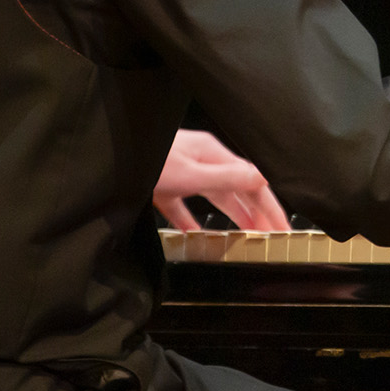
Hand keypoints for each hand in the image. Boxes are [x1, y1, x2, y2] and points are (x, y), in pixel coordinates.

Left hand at [153, 129, 289, 231]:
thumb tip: (261, 181)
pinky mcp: (162, 185)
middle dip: (255, 213)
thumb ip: (226, 180)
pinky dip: (192, 221)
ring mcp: (181, 172)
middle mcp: (200, 160)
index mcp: (211, 154)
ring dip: (231, 217)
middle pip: (235, 190)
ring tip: (246, 236)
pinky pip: (183, 206)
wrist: (107, 160)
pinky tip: (196, 235)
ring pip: (213, 198)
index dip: (269, 204)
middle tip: (273, 236)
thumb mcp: (191, 174)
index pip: (251, 180)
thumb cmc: (147, 159)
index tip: (283, 226)